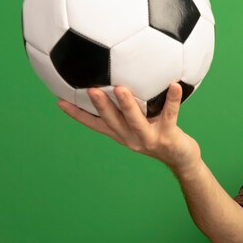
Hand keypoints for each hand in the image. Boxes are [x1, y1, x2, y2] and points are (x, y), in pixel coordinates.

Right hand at [57, 83, 200, 173]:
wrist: (183, 160)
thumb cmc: (161, 136)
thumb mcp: (141, 124)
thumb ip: (130, 108)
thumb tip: (120, 82)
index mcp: (122, 134)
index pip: (95, 124)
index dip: (78, 114)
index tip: (59, 101)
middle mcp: (132, 138)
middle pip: (112, 121)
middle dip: (100, 106)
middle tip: (89, 89)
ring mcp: (150, 138)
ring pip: (136, 121)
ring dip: (127, 105)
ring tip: (120, 89)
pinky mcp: (169, 136)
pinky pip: (171, 114)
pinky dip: (172, 100)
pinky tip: (174, 85)